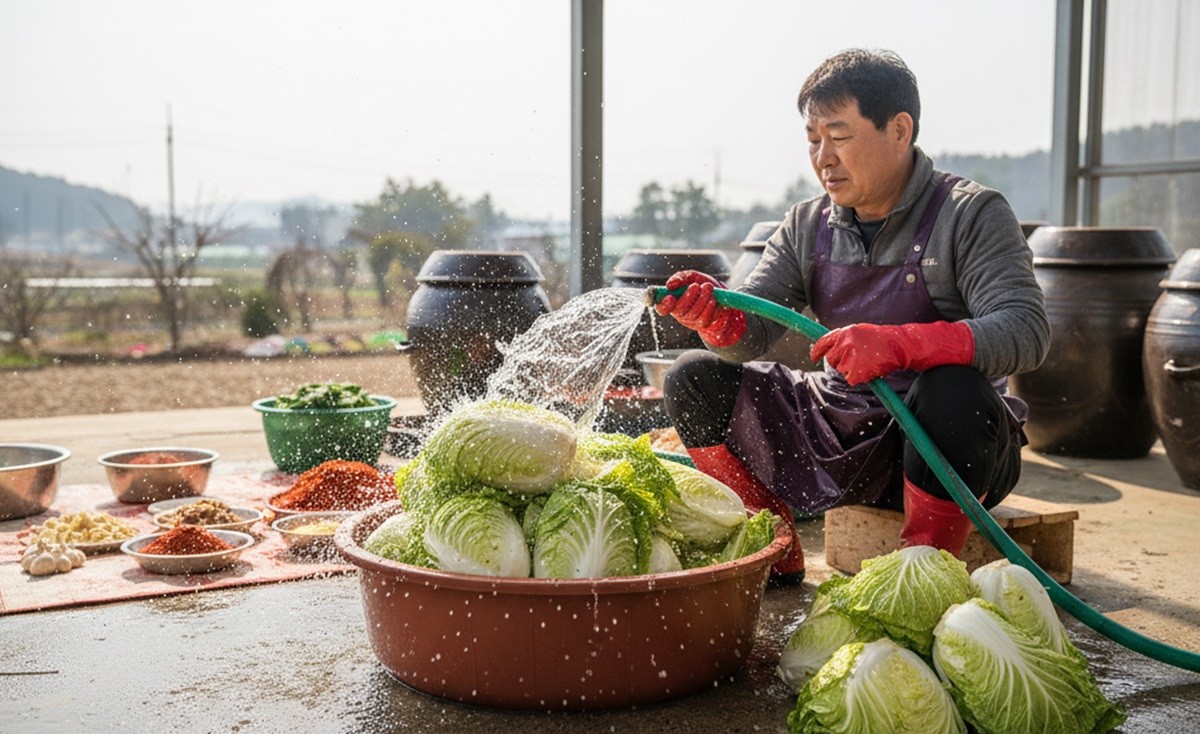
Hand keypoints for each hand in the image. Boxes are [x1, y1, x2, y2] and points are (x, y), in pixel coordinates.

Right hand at [654, 271, 745, 346]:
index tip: (670, 297)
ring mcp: (690, 320)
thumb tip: (669, 285)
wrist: (719, 294)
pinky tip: (712, 299)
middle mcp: (678, 312)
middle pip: (679, 310)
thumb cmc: (701, 284)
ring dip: (701, 299)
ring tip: (708, 287)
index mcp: (672, 301)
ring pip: (692, 314)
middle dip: (688, 297)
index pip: (662, 308)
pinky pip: (703, 318)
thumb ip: (680, 277)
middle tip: (696, 286)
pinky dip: (708, 307)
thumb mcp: (691, 276)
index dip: (663, 305)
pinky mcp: (701, 324)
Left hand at [809, 321, 973, 384]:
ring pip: (841, 370)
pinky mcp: (857, 370)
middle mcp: (844, 343)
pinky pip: (851, 379)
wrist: (901, 345)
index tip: (813, 356)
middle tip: (858, 360)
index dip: (816, 351)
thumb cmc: (883, 340)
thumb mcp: (861, 332)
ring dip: (852, 369)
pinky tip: (870, 370)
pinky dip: (860, 378)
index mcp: (844, 331)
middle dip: (840, 362)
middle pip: (831, 360)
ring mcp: (850, 356)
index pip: (823, 342)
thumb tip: (829, 346)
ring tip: (868, 361)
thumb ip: (845, 338)